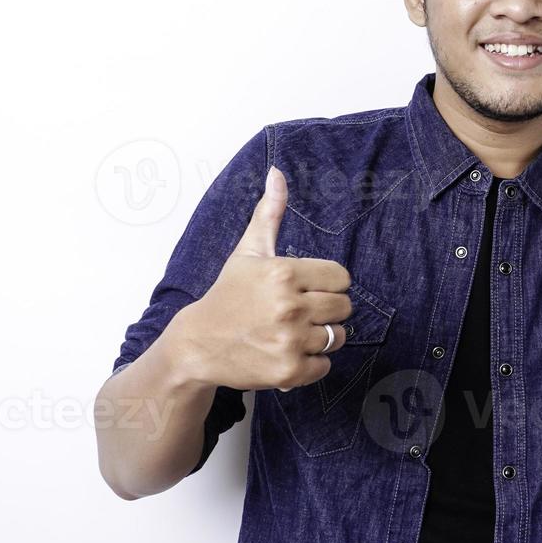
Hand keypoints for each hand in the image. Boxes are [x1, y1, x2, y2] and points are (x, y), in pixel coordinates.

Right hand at [164, 165, 353, 392]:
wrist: (197, 345)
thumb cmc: (228, 295)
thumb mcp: (248, 252)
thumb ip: (269, 213)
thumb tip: (277, 172)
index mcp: (284, 273)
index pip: (341, 278)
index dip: (326, 285)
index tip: (305, 290)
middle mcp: (289, 306)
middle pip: (344, 308)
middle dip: (325, 311)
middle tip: (297, 313)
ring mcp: (290, 340)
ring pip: (337, 337)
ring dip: (320, 338)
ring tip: (291, 334)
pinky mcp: (289, 371)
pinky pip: (325, 366)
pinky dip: (310, 364)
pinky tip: (286, 353)